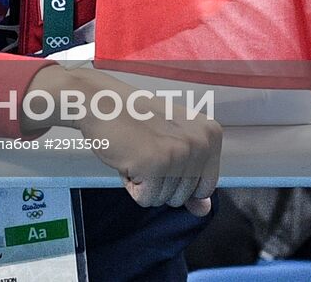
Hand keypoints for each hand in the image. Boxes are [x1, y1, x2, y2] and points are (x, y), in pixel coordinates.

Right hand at [69, 69, 220, 215]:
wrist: (100, 100)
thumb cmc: (134, 118)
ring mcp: (178, 153)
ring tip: (136, 153)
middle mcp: (200, 143)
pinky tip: (127, 159)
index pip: (206, 186)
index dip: (178, 180)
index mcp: (210, 134)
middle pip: (184, 196)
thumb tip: (203, 211)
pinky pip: (145, 199)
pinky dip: (131, 185)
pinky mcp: (154, 165)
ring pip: (164, 199)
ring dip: (144, 183)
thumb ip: (192, 177)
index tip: (162, 153)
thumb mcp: (172, 142)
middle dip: (159, 182)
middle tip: (145, 150)